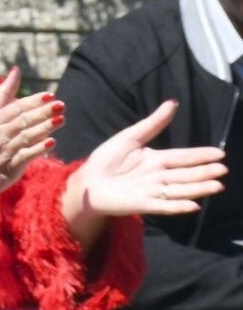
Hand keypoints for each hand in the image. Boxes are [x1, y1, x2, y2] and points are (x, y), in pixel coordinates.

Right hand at [0, 67, 63, 206]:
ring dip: (44, 128)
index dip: (32, 101)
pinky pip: (24, 157)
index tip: (49, 95)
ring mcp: (2, 151)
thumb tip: (17, 70)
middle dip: (42, 112)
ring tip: (61, 120)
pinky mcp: (8, 169)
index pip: (14, 108)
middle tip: (60, 105)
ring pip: (25, 137)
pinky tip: (51, 143)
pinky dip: (37, 149)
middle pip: (22, 121)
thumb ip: (3, 94)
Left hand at [61, 99, 226, 249]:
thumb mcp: (130, 137)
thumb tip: (172, 103)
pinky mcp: (143, 205)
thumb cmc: (107, 158)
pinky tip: (193, 205)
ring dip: (198, 189)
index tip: (220, 153)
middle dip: (204, 172)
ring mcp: (153, 191)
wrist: (88, 180)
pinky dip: (178, 206)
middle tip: (222, 169)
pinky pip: (164, 206)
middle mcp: (159, 176)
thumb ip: (152, 124)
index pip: (183, 156)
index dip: (201, 155)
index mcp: (156, 159)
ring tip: (217, 186)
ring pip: (180, 190)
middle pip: (186, 174)